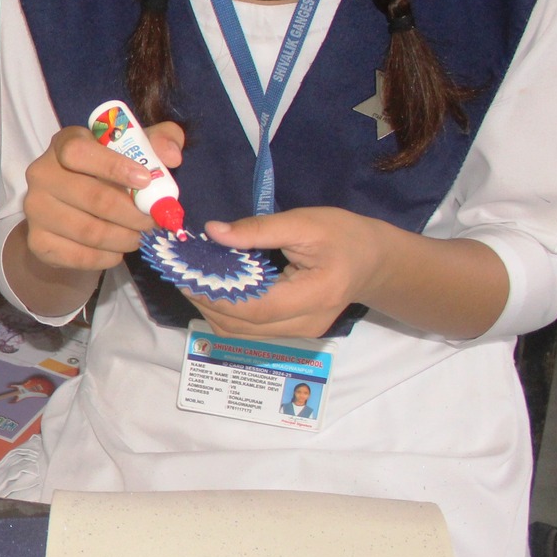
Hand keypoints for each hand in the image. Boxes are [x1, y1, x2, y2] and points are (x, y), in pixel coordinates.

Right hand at [21, 121, 184, 271]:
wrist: (69, 207)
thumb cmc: (108, 171)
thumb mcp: (135, 148)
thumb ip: (159, 140)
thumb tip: (171, 156)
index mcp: (64, 143)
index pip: (80, 152)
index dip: (114, 167)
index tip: (145, 181)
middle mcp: (41, 173)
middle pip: (91, 197)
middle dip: (132, 214)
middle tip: (152, 221)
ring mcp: (35, 208)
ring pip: (88, 231)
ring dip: (123, 239)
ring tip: (138, 237)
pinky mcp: (36, 241)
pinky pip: (78, 256)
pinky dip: (106, 258)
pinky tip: (116, 251)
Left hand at [186, 207, 393, 338]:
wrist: (374, 261)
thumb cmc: (345, 236)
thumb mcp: (306, 222)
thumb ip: (259, 229)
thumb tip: (213, 232)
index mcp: (315, 296)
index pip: (255, 307)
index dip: (216, 295)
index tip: (187, 274)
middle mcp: (306, 324)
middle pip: (243, 327)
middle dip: (206, 302)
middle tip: (181, 274)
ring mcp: (299, 333)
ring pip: (241, 334)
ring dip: (212, 310)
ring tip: (193, 280)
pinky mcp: (292, 332)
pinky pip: (249, 331)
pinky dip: (226, 313)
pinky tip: (214, 289)